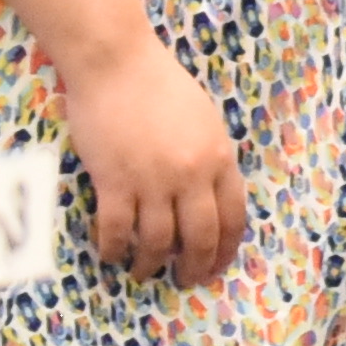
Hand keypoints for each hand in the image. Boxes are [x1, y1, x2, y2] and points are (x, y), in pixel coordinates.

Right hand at [59, 39, 243, 285]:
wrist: (117, 63)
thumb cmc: (160, 86)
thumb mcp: (203, 121)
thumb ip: (209, 158)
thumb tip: (207, 197)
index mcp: (219, 157)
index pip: (233, 216)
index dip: (226, 249)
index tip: (218, 267)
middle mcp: (192, 174)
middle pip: (201, 237)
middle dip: (195, 266)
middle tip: (186, 281)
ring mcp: (153, 180)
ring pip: (157, 242)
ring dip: (151, 264)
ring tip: (144, 272)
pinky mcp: (115, 181)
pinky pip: (118, 231)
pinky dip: (115, 249)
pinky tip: (112, 254)